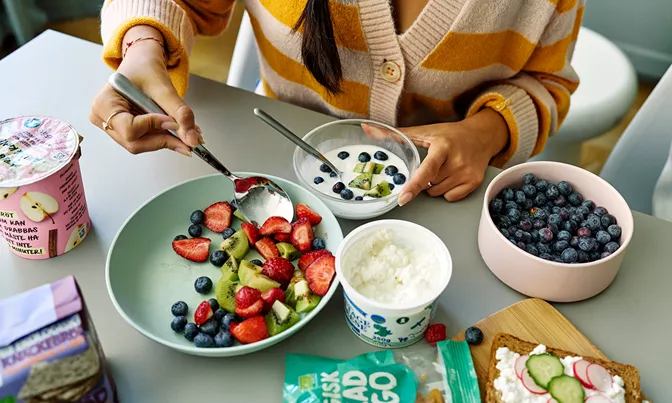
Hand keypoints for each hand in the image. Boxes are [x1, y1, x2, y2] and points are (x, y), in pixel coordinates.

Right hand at [89, 25, 200, 155]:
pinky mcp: (124, 130)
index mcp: (104, 103)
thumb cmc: (145, 67)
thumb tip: (192, 139)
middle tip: (190, 139)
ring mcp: (113, 126)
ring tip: (188, 133)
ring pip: (142, 145)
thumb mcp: (163, 87)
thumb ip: (179, 113)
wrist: (142, 62)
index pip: (129, 129)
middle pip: (134, 143)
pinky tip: (178, 132)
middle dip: (164, 140)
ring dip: (167, 141)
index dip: (153, 127)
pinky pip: (145, 141)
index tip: (172, 121)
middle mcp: (103, 118)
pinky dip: (163, 138)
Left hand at [395, 109, 508, 204]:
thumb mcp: (424, 131)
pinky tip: (452, 177)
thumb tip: (366, 129)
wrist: (482, 136)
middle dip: (425, 178)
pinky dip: (447, 191)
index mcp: (443, 147)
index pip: (426, 170)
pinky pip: (451, 197)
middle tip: (434, 163)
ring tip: (444, 168)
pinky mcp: (475, 182)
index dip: (413, 186)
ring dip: (435, 185)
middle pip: (428, 184)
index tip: (403, 198)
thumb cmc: (450, 134)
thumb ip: (395, 134)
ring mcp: (467, 173)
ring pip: (437, 193)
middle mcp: (457, 161)